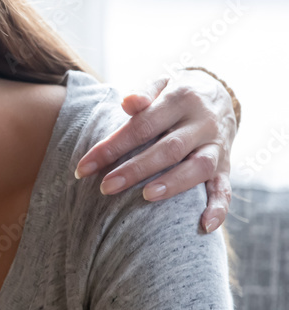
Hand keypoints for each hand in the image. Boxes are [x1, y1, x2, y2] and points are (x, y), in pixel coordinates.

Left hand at [75, 70, 236, 233]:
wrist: (219, 94)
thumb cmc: (174, 94)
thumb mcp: (161, 84)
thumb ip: (143, 93)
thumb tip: (127, 103)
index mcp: (182, 98)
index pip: (142, 126)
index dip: (112, 147)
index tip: (84, 168)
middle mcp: (203, 123)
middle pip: (169, 149)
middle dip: (135, 169)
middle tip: (105, 187)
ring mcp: (217, 145)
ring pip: (198, 167)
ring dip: (173, 184)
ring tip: (146, 196)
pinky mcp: (226, 165)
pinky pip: (225, 188)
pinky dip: (219, 208)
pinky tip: (205, 226)